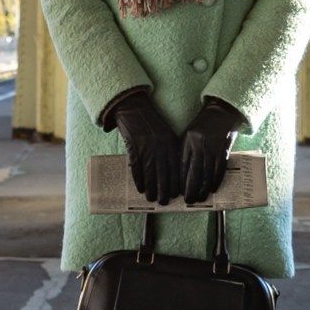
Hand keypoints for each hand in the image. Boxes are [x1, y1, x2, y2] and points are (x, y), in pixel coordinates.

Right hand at [105, 90, 182, 206]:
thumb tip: (172, 169)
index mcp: (170, 142)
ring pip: (151, 172)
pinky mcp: (134, 147)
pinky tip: (140, 188)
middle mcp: (160, 145)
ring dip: (151, 187)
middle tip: (164, 201)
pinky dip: (139, 179)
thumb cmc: (150, 122)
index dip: (175, 182)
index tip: (176, 194)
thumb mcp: (165, 133)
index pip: (176, 166)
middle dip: (164, 189)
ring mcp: (147, 146)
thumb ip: (169, 149)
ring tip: (151, 198)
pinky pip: (137, 167)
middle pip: (164, 172)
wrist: (133, 107)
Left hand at [180, 100, 246, 204]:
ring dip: (204, 188)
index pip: (182, 165)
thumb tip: (181, 172)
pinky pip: (219, 168)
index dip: (180, 181)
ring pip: (206, 173)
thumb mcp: (189, 134)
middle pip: (193, 172)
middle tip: (189, 200)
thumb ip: (185, 151)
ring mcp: (212, 147)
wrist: (221, 110)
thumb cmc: (203, 124)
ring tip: (201, 198)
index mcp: (187, 141)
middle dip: (190, 189)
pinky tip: (213, 188)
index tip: (179, 192)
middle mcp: (198, 145)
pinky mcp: (223, 149)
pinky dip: (216, 180)